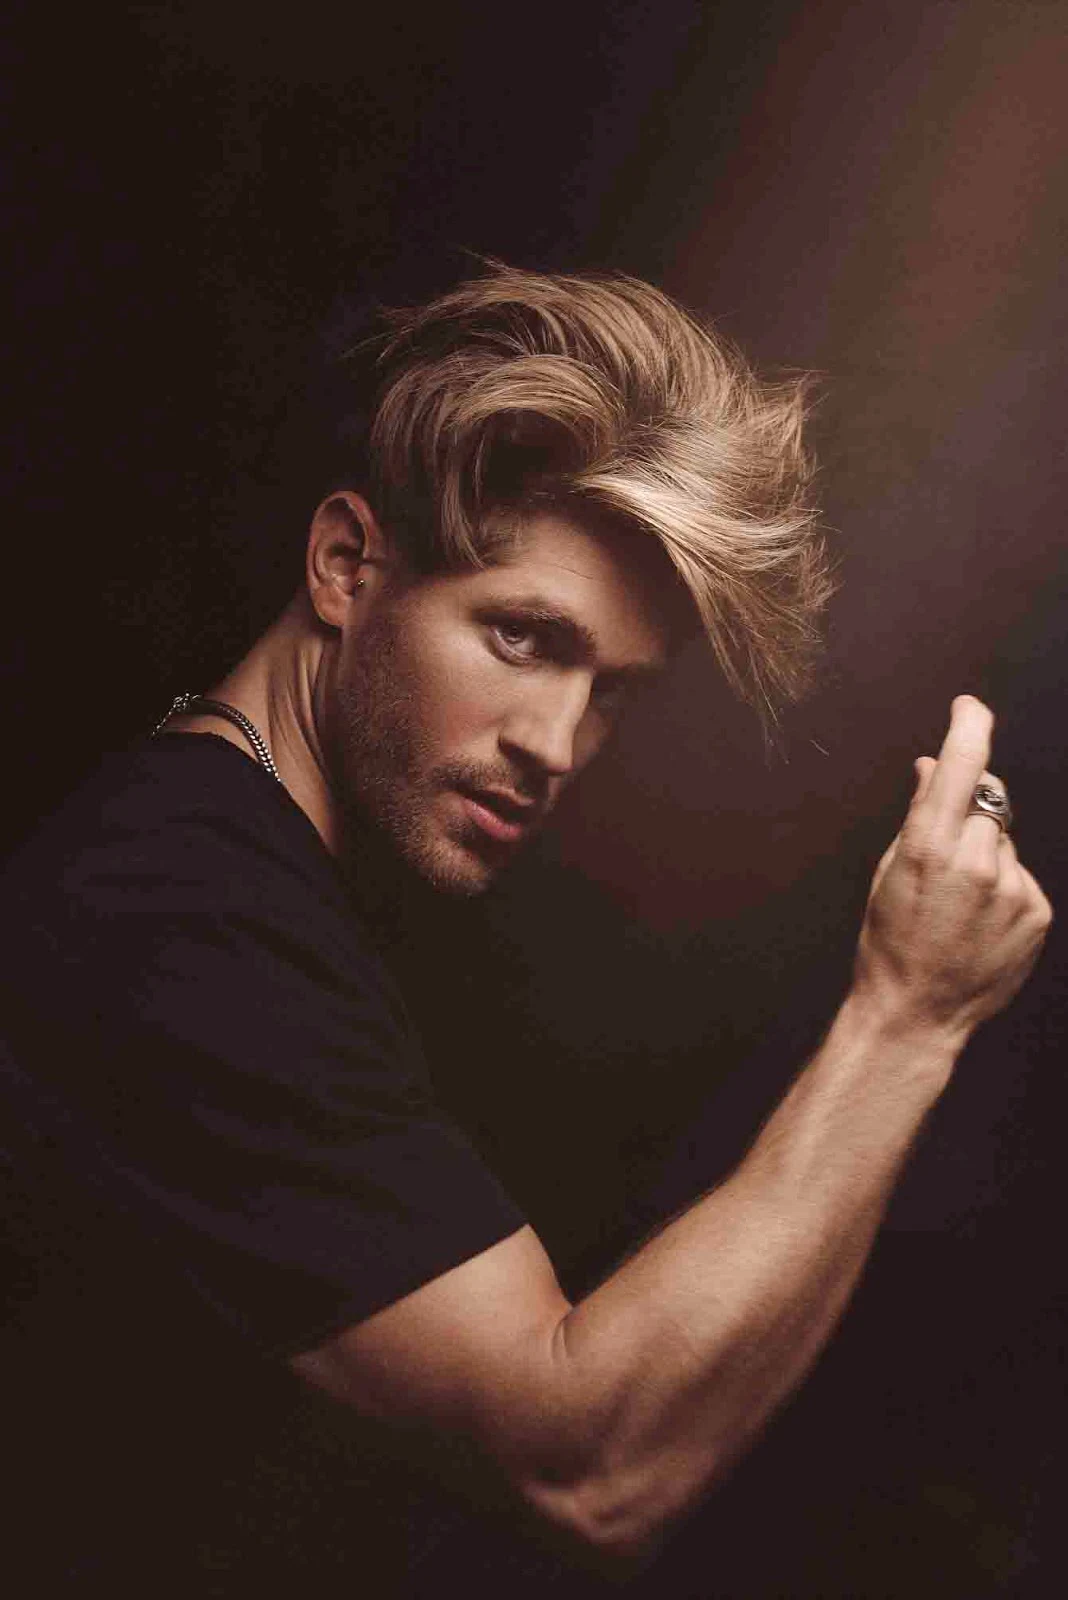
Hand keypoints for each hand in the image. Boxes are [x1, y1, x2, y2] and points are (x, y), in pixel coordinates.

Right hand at [852, 696, 1051, 1043]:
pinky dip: (1004, 887)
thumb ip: (919, 813)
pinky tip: (979, 919)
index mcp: (929, 845)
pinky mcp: (1036, 911)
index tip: (969, 707)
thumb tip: (931, 767)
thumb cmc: (889, 943)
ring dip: (986, 854)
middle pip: (986, 802)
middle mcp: (976, 861)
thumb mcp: (888, 871)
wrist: (917, 1012)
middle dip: (968, 812)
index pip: (960, 763)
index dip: (969, 724)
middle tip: (945, 855)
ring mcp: (1011, 888)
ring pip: (1004, 842)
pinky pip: (1021, 877)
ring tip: (960, 901)